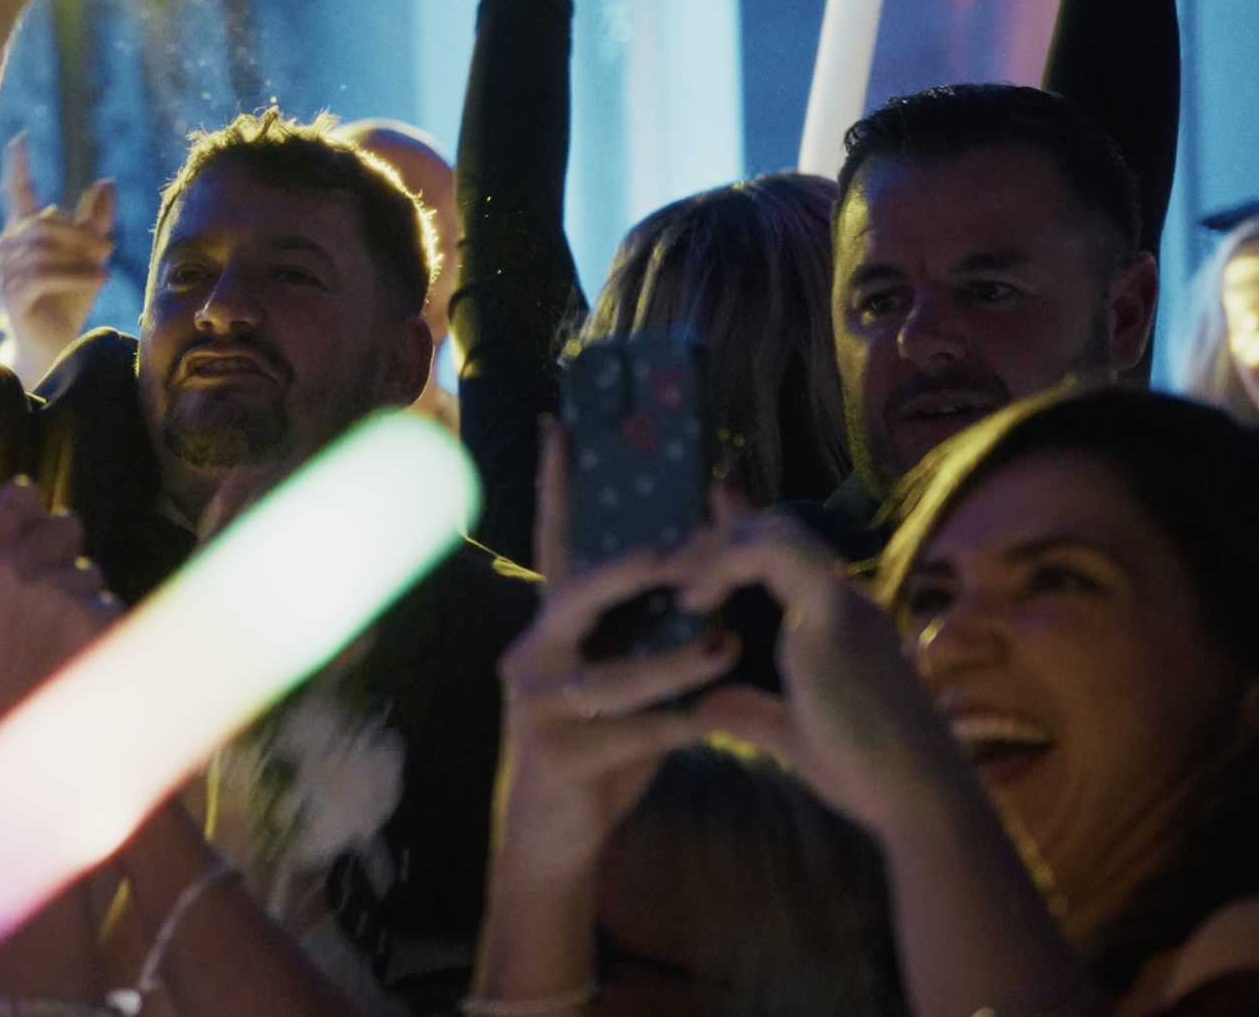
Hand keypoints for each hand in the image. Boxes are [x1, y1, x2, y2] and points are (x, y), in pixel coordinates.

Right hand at [0, 132, 115, 389]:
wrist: (56, 347)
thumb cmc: (68, 300)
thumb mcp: (89, 257)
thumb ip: (96, 221)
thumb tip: (106, 181)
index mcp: (24, 235)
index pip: (17, 195)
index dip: (18, 168)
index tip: (20, 140)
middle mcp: (8, 250)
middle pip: (43, 223)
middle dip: (79, 233)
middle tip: (108, 247)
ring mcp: (5, 274)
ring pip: (42, 249)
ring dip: (80, 256)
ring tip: (106, 268)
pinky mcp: (12, 297)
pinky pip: (42, 275)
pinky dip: (75, 274)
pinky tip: (101, 279)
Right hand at [0, 480, 118, 732]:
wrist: (24, 764)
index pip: (17, 499)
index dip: (31, 510)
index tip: (37, 525)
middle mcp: (12, 568)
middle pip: (65, 527)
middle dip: (66, 559)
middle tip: (56, 603)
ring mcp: (55, 590)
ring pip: (92, 573)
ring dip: (86, 604)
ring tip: (64, 654)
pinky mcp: (95, 616)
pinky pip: (111, 607)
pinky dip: (106, 635)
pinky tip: (86, 668)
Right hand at [490, 427, 729, 888]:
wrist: (560, 833)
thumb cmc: (604, 745)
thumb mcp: (629, 676)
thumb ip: (655, 627)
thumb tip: (713, 562)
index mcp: (552, 625)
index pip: (556, 544)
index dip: (557, 486)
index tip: (562, 425)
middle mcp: (532, 652)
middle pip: (578, 592)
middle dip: (633, 569)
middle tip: (682, 552)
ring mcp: (535, 701)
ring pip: (611, 671)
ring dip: (675, 660)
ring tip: (726, 645)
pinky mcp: (555, 751)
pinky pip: (629, 729)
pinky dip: (679, 723)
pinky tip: (715, 722)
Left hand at [669, 509, 975, 839]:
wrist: (916, 798)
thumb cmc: (863, 774)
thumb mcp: (789, 735)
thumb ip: (747, 711)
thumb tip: (700, 704)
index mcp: (839, 621)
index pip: (785, 555)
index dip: (737, 535)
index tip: (688, 548)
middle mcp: (845, 599)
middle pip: (776, 531)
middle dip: (715, 539)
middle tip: (664, 570)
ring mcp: (843, 600)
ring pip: (775, 531)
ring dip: (715, 547)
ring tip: (675, 583)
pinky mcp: (834, 612)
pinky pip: (772, 553)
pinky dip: (724, 564)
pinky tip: (691, 601)